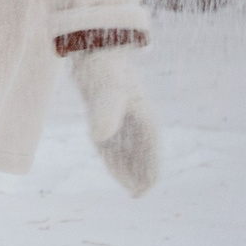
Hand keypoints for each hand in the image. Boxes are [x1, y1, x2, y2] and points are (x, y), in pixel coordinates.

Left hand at [71, 47, 159, 196]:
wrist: (94, 50)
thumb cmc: (103, 71)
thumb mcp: (105, 92)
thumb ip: (105, 114)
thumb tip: (99, 138)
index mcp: (145, 120)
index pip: (152, 155)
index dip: (147, 176)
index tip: (138, 193)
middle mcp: (138, 121)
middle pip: (144, 156)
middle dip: (139, 175)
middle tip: (134, 195)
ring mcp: (125, 118)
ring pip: (130, 150)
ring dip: (128, 167)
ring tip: (129, 186)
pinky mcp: (110, 113)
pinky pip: (117, 140)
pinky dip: (116, 155)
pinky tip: (112, 165)